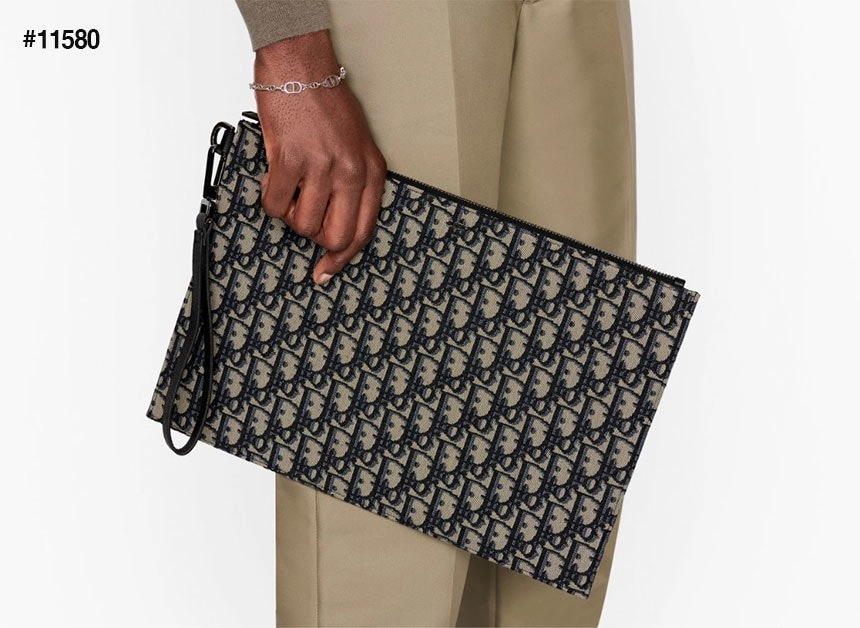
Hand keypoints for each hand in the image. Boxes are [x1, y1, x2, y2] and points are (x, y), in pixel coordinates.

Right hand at [253, 30, 386, 285]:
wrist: (301, 67)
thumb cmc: (327, 104)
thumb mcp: (358, 145)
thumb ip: (354, 184)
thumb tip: (336, 226)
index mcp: (371, 171)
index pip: (363, 232)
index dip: (344, 259)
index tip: (327, 271)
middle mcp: (351, 172)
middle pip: (335, 237)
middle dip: (315, 239)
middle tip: (304, 221)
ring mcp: (321, 167)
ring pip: (303, 225)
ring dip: (291, 215)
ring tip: (291, 188)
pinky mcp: (290, 160)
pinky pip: (274, 206)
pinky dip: (270, 200)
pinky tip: (276, 178)